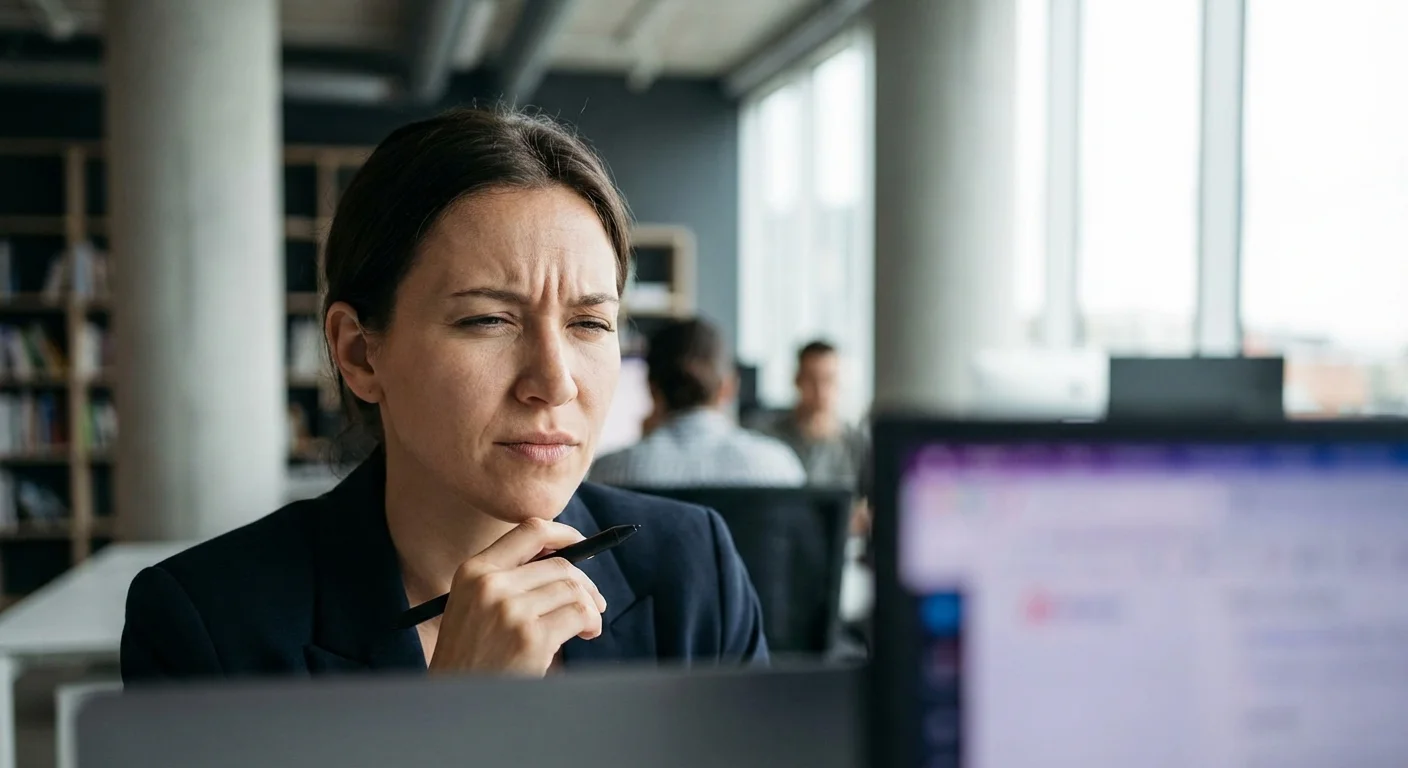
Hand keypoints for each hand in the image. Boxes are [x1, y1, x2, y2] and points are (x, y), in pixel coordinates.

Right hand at [428, 517, 606, 676]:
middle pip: (560, 564)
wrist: (454, 701)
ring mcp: (510, 610)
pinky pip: (579, 614)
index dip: (562, 533)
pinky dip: (591, 622)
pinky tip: (587, 634)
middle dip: (584, 582)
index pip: (529, 530)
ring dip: (591, 606)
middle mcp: (490, 585)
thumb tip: (563, 557)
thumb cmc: (471, 656)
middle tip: (594, 601)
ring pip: (573, 589)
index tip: (580, 543)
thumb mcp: (474, 606)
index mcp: (474, 571)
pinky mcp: (530, 637)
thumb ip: (508, 578)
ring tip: (588, 624)